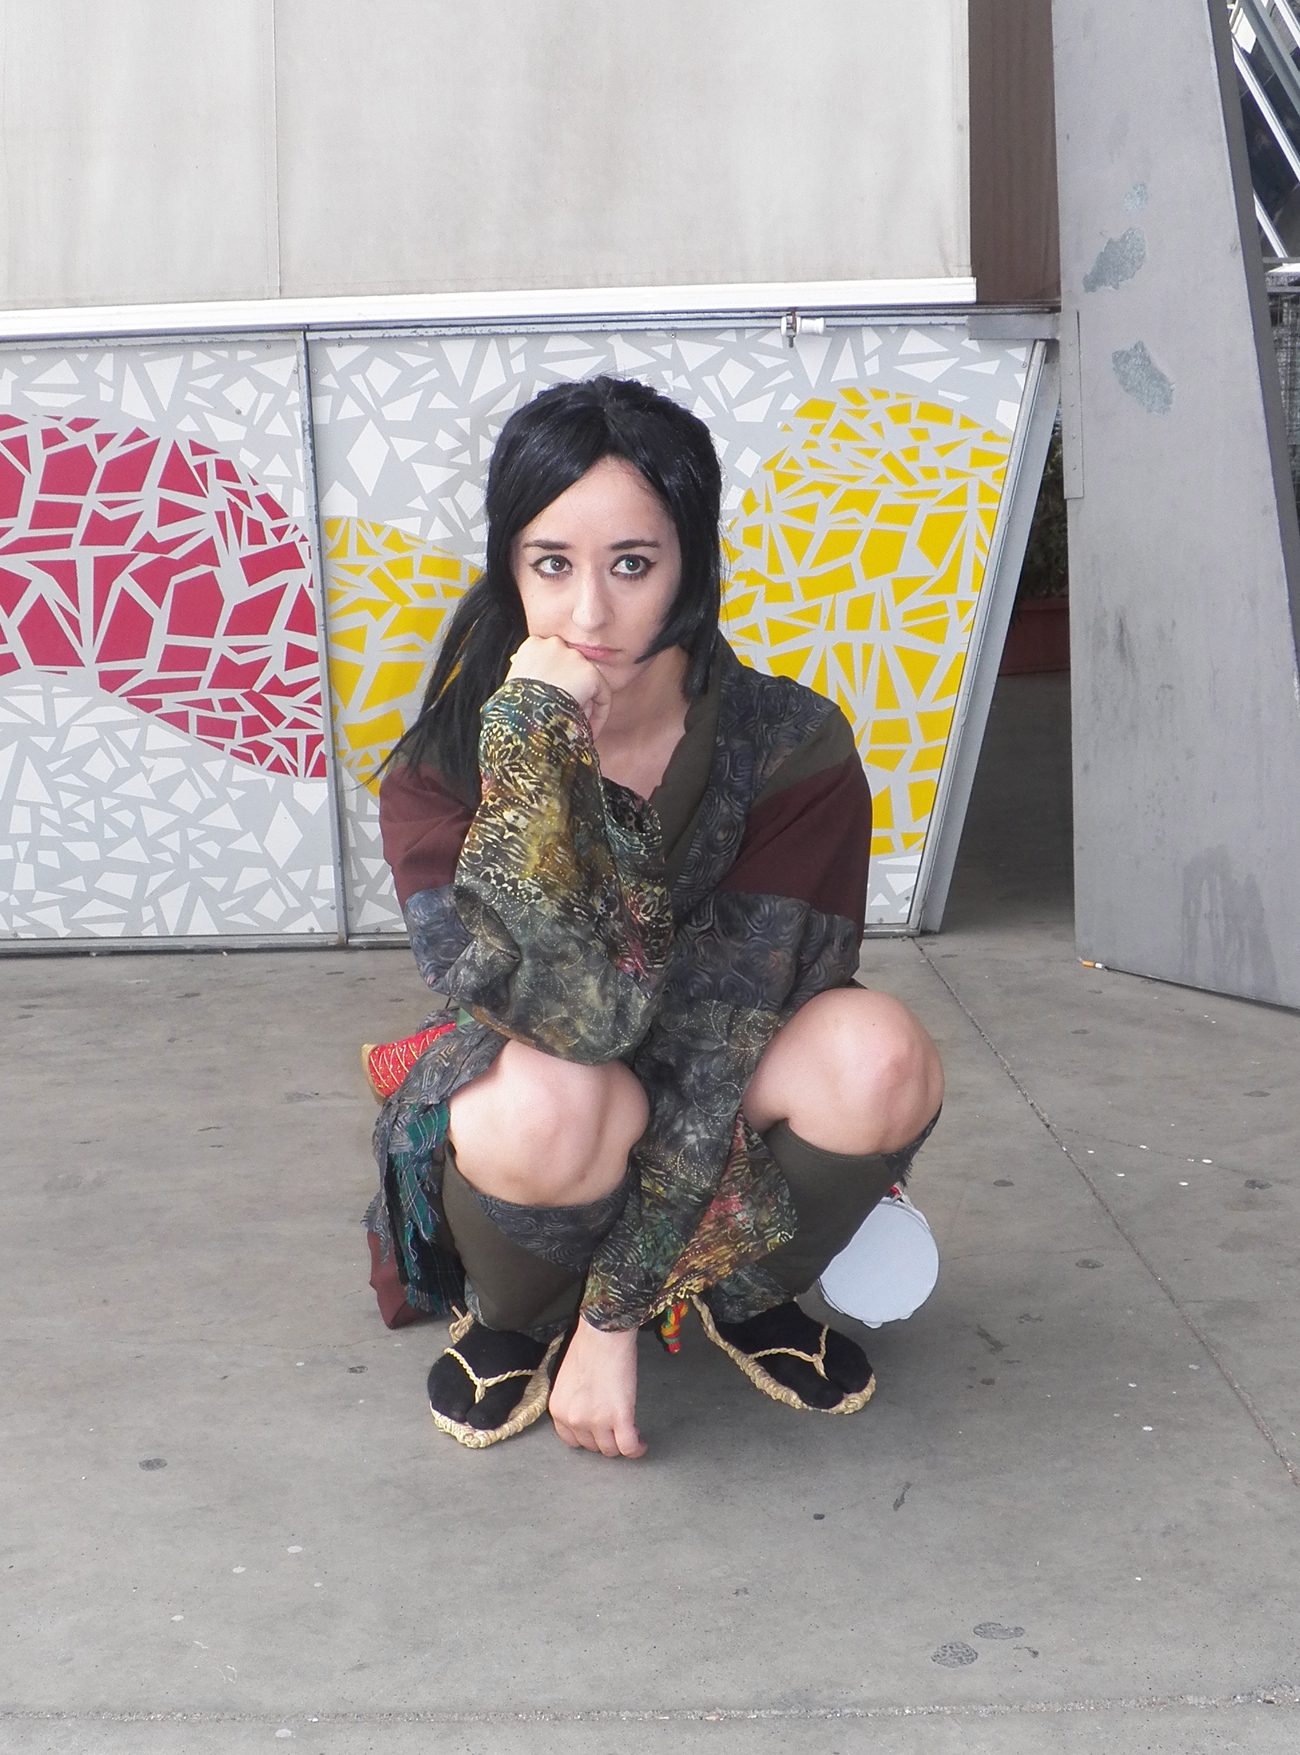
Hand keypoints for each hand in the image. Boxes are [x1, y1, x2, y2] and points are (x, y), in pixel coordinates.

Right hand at [506, 635, 611, 739]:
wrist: (521, 716)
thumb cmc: (512, 708)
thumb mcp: (514, 686)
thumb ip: (530, 677)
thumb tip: (539, 682)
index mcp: (532, 645)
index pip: (551, 660)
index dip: (554, 684)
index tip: (551, 704)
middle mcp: (554, 644)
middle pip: (570, 670)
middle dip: (571, 692)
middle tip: (566, 718)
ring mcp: (574, 656)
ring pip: (586, 683)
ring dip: (582, 705)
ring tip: (576, 727)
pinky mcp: (590, 673)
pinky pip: (602, 695)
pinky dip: (600, 714)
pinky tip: (590, 731)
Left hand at [549, 1317, 644, 1457]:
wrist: (604, 1333)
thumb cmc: (588, 1347)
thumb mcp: (568, 1380)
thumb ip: (573, 1401)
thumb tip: (587, 1410)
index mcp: (559, 1409)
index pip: (572, 1440)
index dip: (588, 1438)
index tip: (598, 1433)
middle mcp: (574, 1420)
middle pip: (592, 1446)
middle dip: (605, 1439)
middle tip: (616, 1429)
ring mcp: (596, 1421)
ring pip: (610, 1450)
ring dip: (621, 1444)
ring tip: (631, 1433)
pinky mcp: (620, 1417)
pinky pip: (628, 1446)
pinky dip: (636, 1449)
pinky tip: (641, 1444)